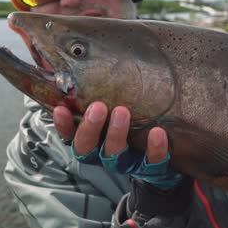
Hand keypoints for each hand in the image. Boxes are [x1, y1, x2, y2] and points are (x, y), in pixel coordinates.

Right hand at [53, 102, 181, 189]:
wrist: (166, 155)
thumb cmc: (134, 119)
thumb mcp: (117, 105)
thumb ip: (102, 91)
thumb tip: (85, 60)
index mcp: (92, 139)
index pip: (70, 135)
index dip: (63, 125)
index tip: (61, 109)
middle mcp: (103, 153)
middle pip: (86, 148)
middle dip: (90, 128)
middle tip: (98, 106)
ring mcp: (125, 163)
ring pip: (114, 155)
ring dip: (115, 134)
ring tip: (122, 111)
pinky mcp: (150, 168)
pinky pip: (151, 163)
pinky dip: (154, 149)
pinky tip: (157, 132)